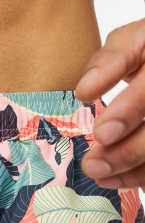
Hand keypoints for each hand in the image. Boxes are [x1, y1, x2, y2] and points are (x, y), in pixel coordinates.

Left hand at [74, 17, 144, 188]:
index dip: (130, 109)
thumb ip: (111, 59)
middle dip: (129, 151)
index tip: (100, 132)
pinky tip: (115, 180)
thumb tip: (84, 93)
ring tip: (99, 175)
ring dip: (134, 169)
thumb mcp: (134, 41)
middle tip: (92, 165)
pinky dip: (141, 176)